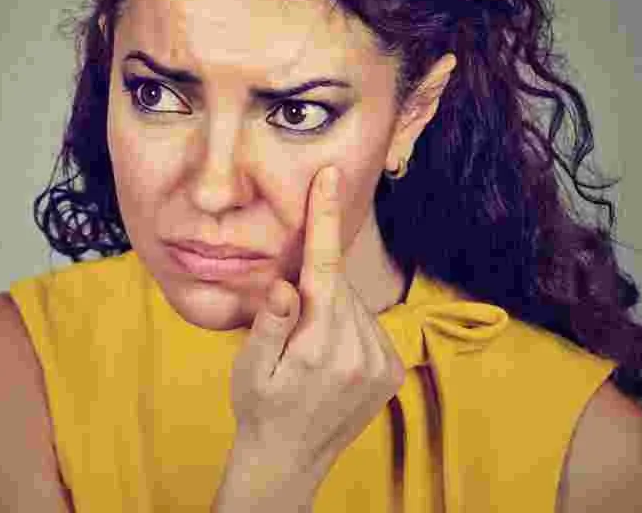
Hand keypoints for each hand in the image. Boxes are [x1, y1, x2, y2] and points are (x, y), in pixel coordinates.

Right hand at [217, 166, 406, 508]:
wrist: (289, 462)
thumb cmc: (259, 409)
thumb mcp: (249, 369)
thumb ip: (269, 325)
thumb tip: (284, 287)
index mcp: (319, 349)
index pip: (324, 269)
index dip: (324, 220)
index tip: (329, 178)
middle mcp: (359, 355)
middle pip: (338, 286)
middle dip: (314, 287)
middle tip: (288, 319)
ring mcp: (381, 365)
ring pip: (355, 305)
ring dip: (331, 309)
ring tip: (308, 351)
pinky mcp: (393, 372)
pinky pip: (368, 326)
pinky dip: (348, 326)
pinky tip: (329, 356)